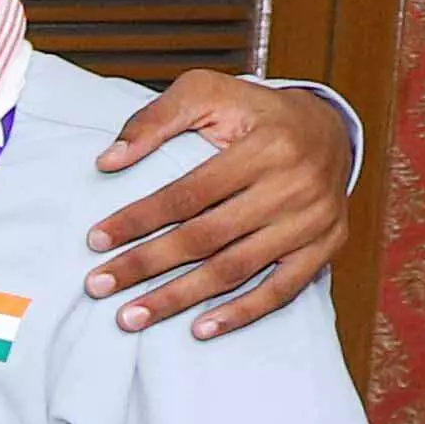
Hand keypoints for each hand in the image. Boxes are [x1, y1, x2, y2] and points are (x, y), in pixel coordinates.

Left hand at [93, 75, 352, 339]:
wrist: (329, 128)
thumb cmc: (255, 113)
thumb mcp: (208, 93)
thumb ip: (156, 119)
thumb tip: (108, 160)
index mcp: (266, 147)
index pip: (189, 193)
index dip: (139, 219)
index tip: (95, 240)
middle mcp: (294, 186)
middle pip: (207, 237)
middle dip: (147, 264)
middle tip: (98, 286)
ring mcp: (313, 220)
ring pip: (236, 269)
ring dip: (180, 298)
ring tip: (130, 317)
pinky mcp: (326, 245)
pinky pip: (282, 290)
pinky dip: (241, 313)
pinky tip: (199, 330)